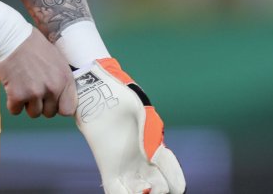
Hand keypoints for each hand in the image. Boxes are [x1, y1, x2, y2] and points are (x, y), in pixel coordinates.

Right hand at [0, 29, 76, 117]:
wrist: (11, 37)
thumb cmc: (33, 44)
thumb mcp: (57, 58)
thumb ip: (61, 78)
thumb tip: (62, 95)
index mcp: (65, 79)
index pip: (68, 109)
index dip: (59, 106)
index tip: (52, 101)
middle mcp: (53, 88)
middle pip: (49, 113)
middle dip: (42, 104)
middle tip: (33, 88)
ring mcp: (35, 93)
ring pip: (33, 113)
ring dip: (27, 104)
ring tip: (23, 86)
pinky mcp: (17, 95)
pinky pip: (15, 110)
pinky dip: (12, 103)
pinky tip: (12, 87)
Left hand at [75, 59, 185, 193]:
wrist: (96, 89)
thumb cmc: (121, 94)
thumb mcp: (139, 110)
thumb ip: (148, 132)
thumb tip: (154, 154)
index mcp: (156, 148)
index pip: (174, 175)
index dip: (175, 185)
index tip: (173, 187)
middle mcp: (144, 161)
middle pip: (159, 189)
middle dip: (158, 193)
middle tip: (147, 188)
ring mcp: (126, 165)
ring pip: (139, 193)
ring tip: (135, 191)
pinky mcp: (107, 165)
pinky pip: (115, 191)